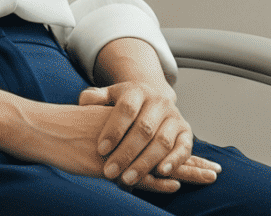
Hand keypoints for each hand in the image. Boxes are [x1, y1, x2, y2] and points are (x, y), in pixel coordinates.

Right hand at [0, 98, 214, 192]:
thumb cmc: (62, 128)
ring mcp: (120, 152)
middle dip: (193, 163)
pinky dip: (155, 181)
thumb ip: (112, 134)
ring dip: (185, 171)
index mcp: (129, 129)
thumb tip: (124, 149)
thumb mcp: (92, 126)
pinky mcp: (107, 165)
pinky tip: (173, 184)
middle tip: (216, 172)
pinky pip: (136, 175)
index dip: (182, 150)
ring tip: (209, 178)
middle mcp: (129, 138)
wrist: (40, 127)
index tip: (204, 161)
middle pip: (167, 151)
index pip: (161, 140)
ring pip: (158, 162)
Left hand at [79, 38, 214, 189]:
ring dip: (145, 162)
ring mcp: (174, 117)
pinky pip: (184, 148)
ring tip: (127, 179)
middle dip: (126, 153)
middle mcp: (159, 102)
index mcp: (138, 91)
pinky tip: (160, 173)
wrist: (152, 102)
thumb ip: (94, 98)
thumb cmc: (124, 106)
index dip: (114, 129)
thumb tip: (85, 102)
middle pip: (144, 128)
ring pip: (162, 141)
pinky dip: (174, 161)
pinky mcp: (186, 132)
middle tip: (110, 172)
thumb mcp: (108, 97)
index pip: (126, 108)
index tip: (101, 150)